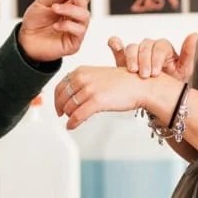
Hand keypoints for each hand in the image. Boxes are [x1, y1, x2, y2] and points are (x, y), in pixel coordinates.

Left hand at [17, 0, 91, 61]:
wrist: (25, 40)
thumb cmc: (34, 21)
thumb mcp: (43, 3)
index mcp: (70, 6)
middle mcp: (75, 18)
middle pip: (84, 3)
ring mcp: (76, 31)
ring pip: (84, 17)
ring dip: (70, 9)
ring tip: (54, 8)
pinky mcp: (74, 44)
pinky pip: (78, 32)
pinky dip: (67, 25)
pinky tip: (55, 25)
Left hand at [54, 65, 180, 129]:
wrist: (140, 86)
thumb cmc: (123, 82)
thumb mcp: (99, 76)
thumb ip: (84, 82)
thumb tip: (72, 95)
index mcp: (82, 71)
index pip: (61, 85)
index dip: (57, 98)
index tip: (58, 106)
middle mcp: (83, 78)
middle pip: (62, 97)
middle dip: (61, 108)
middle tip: (63, 115)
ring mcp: (89, 90)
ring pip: (69, 107)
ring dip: (69, 116)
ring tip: (72, 120)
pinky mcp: (96, 101)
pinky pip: (78, 116)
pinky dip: (72, 123)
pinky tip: (72, 126)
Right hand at [107, 33, 197, 79]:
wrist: (160, 96)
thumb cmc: (173, 82)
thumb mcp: (183, 70)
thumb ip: (188, 53)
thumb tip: (194, 34)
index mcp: (163, 48)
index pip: (159, 46)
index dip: (156, 58)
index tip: (156, 73)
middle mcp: (149, 47)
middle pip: (144, 46)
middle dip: (144, 60)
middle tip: (144, 75)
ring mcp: (136, 53)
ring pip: (132, 47)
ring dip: (131, 57)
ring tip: (132, 71)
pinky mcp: (124, 59)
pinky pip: (117, 46)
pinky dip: (115, 44)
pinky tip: (114, 44)